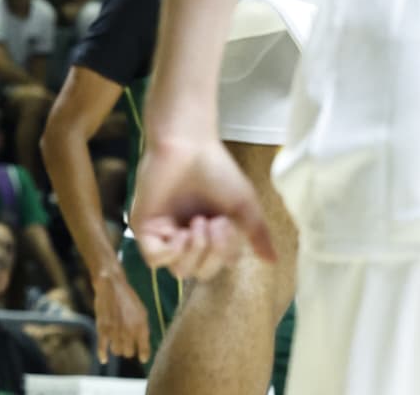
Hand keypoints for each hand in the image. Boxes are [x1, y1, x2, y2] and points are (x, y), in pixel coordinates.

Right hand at [93, 267, 149, 364]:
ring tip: (118, 340)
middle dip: (128, 350)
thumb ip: (143, 330)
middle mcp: (129, 329)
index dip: (143, 354)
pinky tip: (104, 359)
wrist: (112, 286)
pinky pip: (102, 348)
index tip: (143, 358)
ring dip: (117, 348)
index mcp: (141, 324)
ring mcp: (115, 330)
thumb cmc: (128, 299)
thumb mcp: (142, 312)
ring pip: (117, 351)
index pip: (144, 348)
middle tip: (127, 344)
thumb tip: (144, 352)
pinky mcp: (102, 329)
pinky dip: (103, 355)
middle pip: (129, 353)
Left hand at [133, 135, 276, 280]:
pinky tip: (180, 233)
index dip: (224, 254)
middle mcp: (186, 238)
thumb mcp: (244, 204)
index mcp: (208, 234)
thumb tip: (274, 261)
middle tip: (215, 223)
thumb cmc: (218, 170)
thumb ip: (257, 232)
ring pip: (178, 270)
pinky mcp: (145, 230)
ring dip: (194, 251)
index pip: (216, 264)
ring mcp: (165, 235)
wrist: (188, 147)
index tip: (229, 225)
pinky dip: (172, 253)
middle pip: (197, 271)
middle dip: (211, 253)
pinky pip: (155, 260)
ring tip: (198, 224)